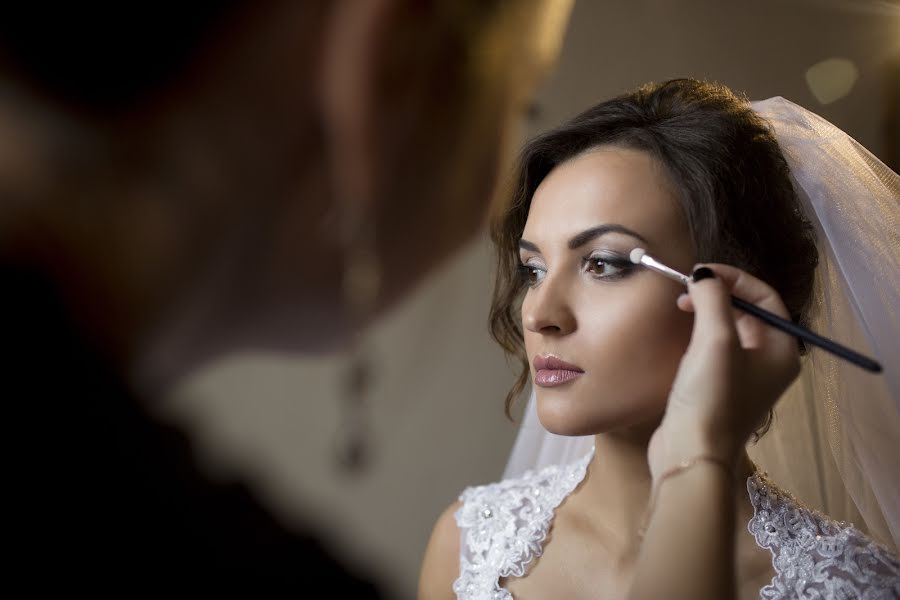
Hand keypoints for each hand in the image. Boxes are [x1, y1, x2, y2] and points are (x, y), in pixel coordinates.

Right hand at [647, 264, 800, 479]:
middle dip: (718, 295)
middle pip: (749, 313)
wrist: (690, 453)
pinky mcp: (719, 391)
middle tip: (686, 289)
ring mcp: (744, 379)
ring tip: (680, 307)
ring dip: (706, 313)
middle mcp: (769, 364)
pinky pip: (715, 351)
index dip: (735, 279)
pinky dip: (699, 335)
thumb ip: (712, 299)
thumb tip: (703, 275)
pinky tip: (681, 336)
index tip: (702, 272)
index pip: (766, 298)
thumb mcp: (715, 340)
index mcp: (781, 351)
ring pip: (729, 331)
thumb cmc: (710, 397)